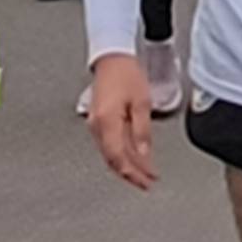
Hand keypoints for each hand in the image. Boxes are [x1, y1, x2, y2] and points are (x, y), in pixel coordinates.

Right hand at [87, 54, 155, 189]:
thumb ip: (142, 132)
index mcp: (107, 122)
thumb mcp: (142, 103)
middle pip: (113, 159)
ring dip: (126, 165)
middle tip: (146, 183)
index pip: (119, 158)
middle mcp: (97, 126)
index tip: (146, 182)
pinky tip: (131, 157)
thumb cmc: (126, 74)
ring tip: (143, 173)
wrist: (111, 58)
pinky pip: (108, 144)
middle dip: (131, 173)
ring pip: (110, 154)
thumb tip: (143, 154)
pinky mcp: (97, 121)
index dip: (133, 173)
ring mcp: (95, 124)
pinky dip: (121, 154)